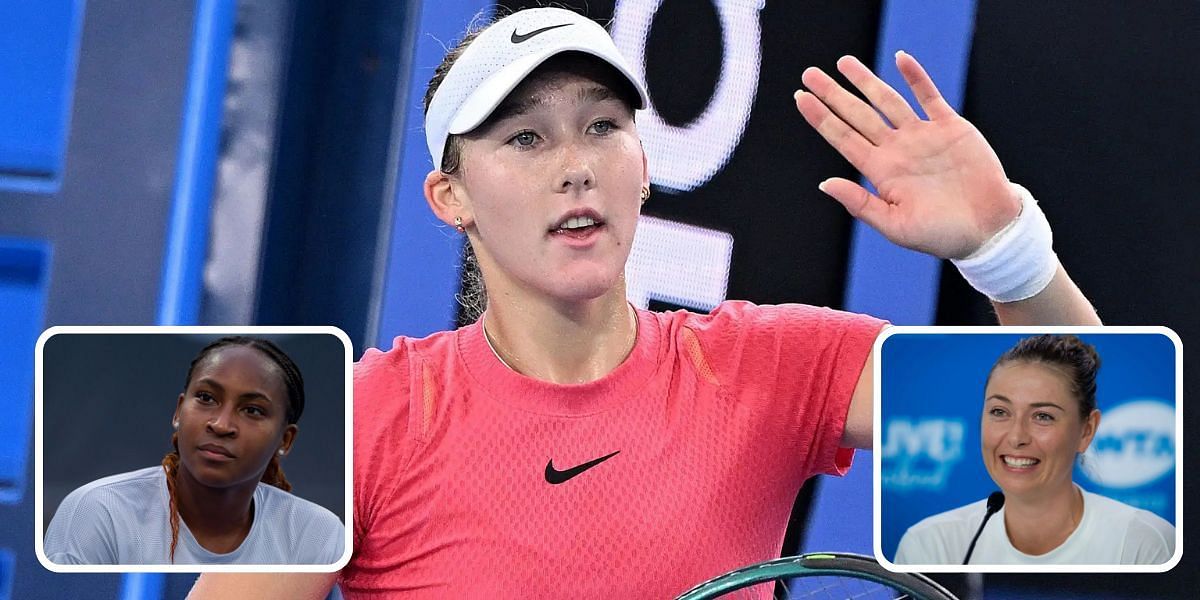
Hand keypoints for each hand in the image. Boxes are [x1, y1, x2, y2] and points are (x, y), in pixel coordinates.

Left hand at [795, 52, 1019, 258]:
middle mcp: (896, 150)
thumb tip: (825, 184)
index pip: (843, 139)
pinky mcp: (950, 127)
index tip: (801, 99)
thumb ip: (860, 203)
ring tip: (843, 62)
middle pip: (858, 115)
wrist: (989, 228)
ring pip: (887, 101)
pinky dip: (915, 77)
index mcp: (881, 172)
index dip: (821, 119)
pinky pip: (929, 96)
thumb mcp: (895, 226)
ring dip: (866, 81)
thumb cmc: (941, 235)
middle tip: (809, 74)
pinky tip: (899, 59)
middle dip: (834, 94)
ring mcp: (922, 136)